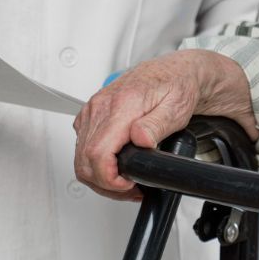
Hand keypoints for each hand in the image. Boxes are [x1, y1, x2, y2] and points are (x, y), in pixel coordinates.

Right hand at [73, 49, 256, 201]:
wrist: (174, 71)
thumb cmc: (177, 86)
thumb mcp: (177, 107)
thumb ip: (156, 125)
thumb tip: (140, 139)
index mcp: (121, 105)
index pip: (97, 152)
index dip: (109, 178)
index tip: (127, 183)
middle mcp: (101, 106)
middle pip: (85, 160)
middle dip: (106, 184)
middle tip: (131, 188)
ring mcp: (93, 110)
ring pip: (81, 158)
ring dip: (100, 177)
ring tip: (125, 181)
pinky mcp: (92, 114)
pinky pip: (82, 147)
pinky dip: (95, 163)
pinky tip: (116, 166)